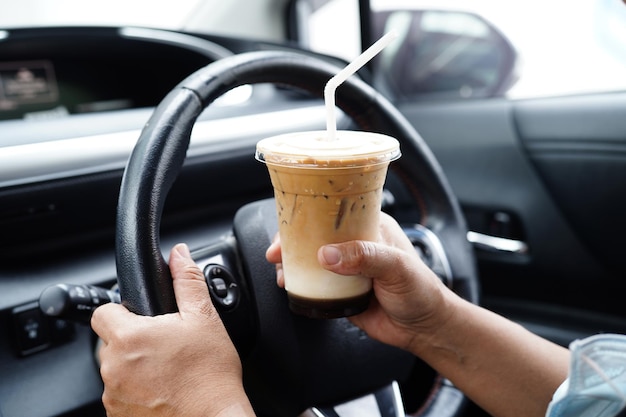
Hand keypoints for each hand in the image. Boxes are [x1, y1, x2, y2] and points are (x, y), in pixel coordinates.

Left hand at [91, 243, 254, 416]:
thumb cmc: (210, 374)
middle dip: (133, 340)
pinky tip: (164, 389)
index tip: (142, 319)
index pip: (102, 312)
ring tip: (168, 370)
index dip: (121, 311)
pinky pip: (121, 395)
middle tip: (165, 346)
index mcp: (129, 337)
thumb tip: (179, 254)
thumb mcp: (204, 318)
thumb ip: (187, 281)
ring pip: (116, 370)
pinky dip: (137, 391)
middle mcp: (114, 367)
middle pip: (111, 342)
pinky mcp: (118, 416)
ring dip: (134, 367)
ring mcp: (114, 396)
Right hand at [266, 212, 452, 352]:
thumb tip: (327, 254)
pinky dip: (299, 284)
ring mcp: (346, 268)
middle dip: (291, 241)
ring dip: (292, 264)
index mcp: (370, 227)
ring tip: (282, 272)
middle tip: (276, 253)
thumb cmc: (421, 291)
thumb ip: (365, 257)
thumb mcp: (396, 267)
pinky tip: (291, 287)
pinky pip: (314, 284)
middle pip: (316, 235)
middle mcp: (355, 244)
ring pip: (311, 259)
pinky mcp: (340, 291)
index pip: (334, 212)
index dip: (308, 215)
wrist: (424, 328)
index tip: (289, 224)